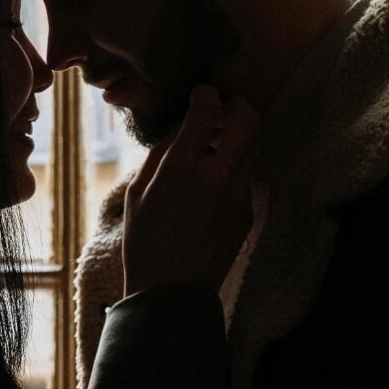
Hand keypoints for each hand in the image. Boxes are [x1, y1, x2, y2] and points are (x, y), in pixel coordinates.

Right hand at [122, 84, 260, 295]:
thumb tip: (183, 128)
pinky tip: (209, 186)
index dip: (206, 95)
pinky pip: (245, 175)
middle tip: (216, 116)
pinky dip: (231, 168)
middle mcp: (218, 176)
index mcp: (183, 168)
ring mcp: (239, 195)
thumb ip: (162, 153)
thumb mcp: (137, 191)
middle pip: (248, 120)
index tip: (201, 95)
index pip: (208, 110)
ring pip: (252, 146)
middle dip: (235, 109)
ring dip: (235, 139)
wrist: (171, 293)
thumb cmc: (143, 241)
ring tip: (210, 151)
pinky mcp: (248, 212)